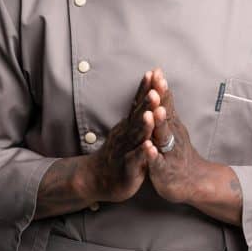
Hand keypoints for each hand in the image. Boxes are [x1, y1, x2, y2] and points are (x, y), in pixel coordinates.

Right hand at [84, 70, 155, 202]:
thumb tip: (149, 90)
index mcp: (129, 125)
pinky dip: (141, 153)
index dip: (146, 87)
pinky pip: (135, 160)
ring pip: (136, 136)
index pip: (138, 102)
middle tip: (155, 85)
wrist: (97, 179)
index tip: (155, 71)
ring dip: (144, 124)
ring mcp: (125, 150)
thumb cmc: (118, 153)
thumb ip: (138, 113)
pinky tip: (148, 147)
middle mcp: (126, 134)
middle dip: (147, 100)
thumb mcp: (128, 130)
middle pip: (138, 115)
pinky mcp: (127, 168)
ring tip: (151, 113)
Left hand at [143, 68, 208, 203]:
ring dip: (159, 124)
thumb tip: (160, 78)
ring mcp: (169, 152)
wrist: (193, 180)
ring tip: (155, 112)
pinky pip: (158, 163)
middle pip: (165, 115)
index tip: (156, 71)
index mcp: (170, 124)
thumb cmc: (177, 149)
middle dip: (160, 100)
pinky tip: (148, 149)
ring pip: (164, 137)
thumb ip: (166, 103)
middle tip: (157, 85)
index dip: (161, 88)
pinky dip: (153, 156)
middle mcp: (171, 135)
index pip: (165, 102)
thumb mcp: (173, 124)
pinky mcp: (164, 171)